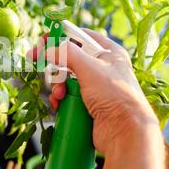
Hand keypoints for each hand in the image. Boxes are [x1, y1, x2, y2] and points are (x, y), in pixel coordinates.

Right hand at [38, 29, 168, 168]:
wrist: (124, 132)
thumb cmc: (115, 95)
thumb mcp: (90, 68)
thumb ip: (67, 54)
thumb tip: (48, 49)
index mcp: (109, 53)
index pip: (80, 37)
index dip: (61, 37)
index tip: (43, 40)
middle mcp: (102, 68)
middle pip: (69, 59)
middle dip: (56, 67)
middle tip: (44, 68)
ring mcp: (94, 87)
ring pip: (66, 79)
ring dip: (57, 85)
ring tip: (59, 94)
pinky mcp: (88, 104)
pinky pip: (67, 95)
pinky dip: (60, 98)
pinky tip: (58, 103)